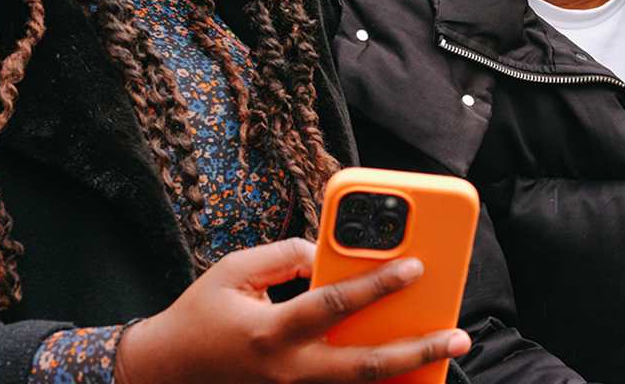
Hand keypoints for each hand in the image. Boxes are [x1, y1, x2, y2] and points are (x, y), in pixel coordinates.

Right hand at [114, 237, 470, 383]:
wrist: (166, 372)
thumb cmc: (200, 316)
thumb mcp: (234, 271)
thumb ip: (286, 257)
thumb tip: (327, 253)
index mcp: (271, 332)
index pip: (335, 305)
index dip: (379, 285)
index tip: (417, 267)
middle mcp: (288, 371)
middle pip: (365, 367)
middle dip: (417, 351)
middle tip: (458, 338)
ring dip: (406, 372)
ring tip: (443, 355)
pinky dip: (376, 382)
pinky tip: (406, 370)